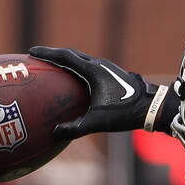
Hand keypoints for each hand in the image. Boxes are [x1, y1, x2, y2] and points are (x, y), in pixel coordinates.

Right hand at [28, 46, 178, 138]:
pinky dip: (78, 70)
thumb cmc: (126, 113)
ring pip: (82, 60)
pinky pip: (90, 68)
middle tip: (38, 57)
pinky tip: (76, 82)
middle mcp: (100, 65)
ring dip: (67, 61)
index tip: (31, 51)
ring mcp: (108, 69)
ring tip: (53, 67)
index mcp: (94, 70)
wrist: (153, 106)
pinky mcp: (113, 75)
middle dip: (54, 55)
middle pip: (72, 54)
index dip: (47, 53)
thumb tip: (55, 133)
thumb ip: (76, 128)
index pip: (65, 57)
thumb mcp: (99, 122)